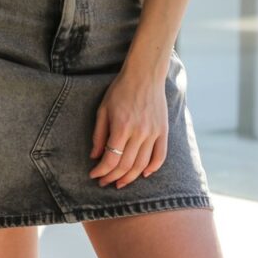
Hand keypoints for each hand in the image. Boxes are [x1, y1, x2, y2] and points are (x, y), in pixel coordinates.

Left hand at [88, 69, 168, 187]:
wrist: (144, 75)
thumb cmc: (120, 90)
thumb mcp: (103, 109)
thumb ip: (99, 134)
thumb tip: (95, 156)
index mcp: (121, 127)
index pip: (111, 159)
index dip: (101, 171)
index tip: (94, 175)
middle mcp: (139, 132)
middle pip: (126, 165)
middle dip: (112, 177)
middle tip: (104, 183)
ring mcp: (153, 133)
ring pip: (142, 165)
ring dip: (130, 178)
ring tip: (120, 183)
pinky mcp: (163, 131)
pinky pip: (160, 156)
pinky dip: (152, 168)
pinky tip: (143, 174)